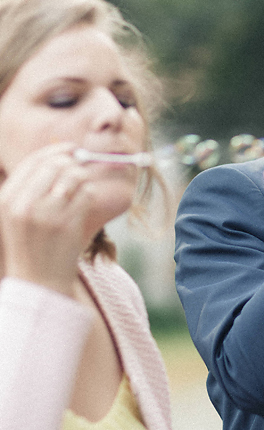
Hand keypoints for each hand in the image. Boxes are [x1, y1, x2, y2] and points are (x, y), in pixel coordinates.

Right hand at [0, 143, 94, 294]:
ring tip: (80, 194)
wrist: (39, 282)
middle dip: (73, 162)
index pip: (32, 162)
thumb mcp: (19, 216)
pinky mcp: (67, 222)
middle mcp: (22, 204)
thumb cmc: (33, 246)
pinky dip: (89, 196)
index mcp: (6, 200)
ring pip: (74, 176)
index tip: (71, 148)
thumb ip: (33, 188)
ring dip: (84, 180)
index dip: (55, 150)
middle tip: (83, 167)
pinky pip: (87, 194)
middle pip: (55, 165)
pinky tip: (82, 208)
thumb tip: (61, 156)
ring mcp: (45, 213)